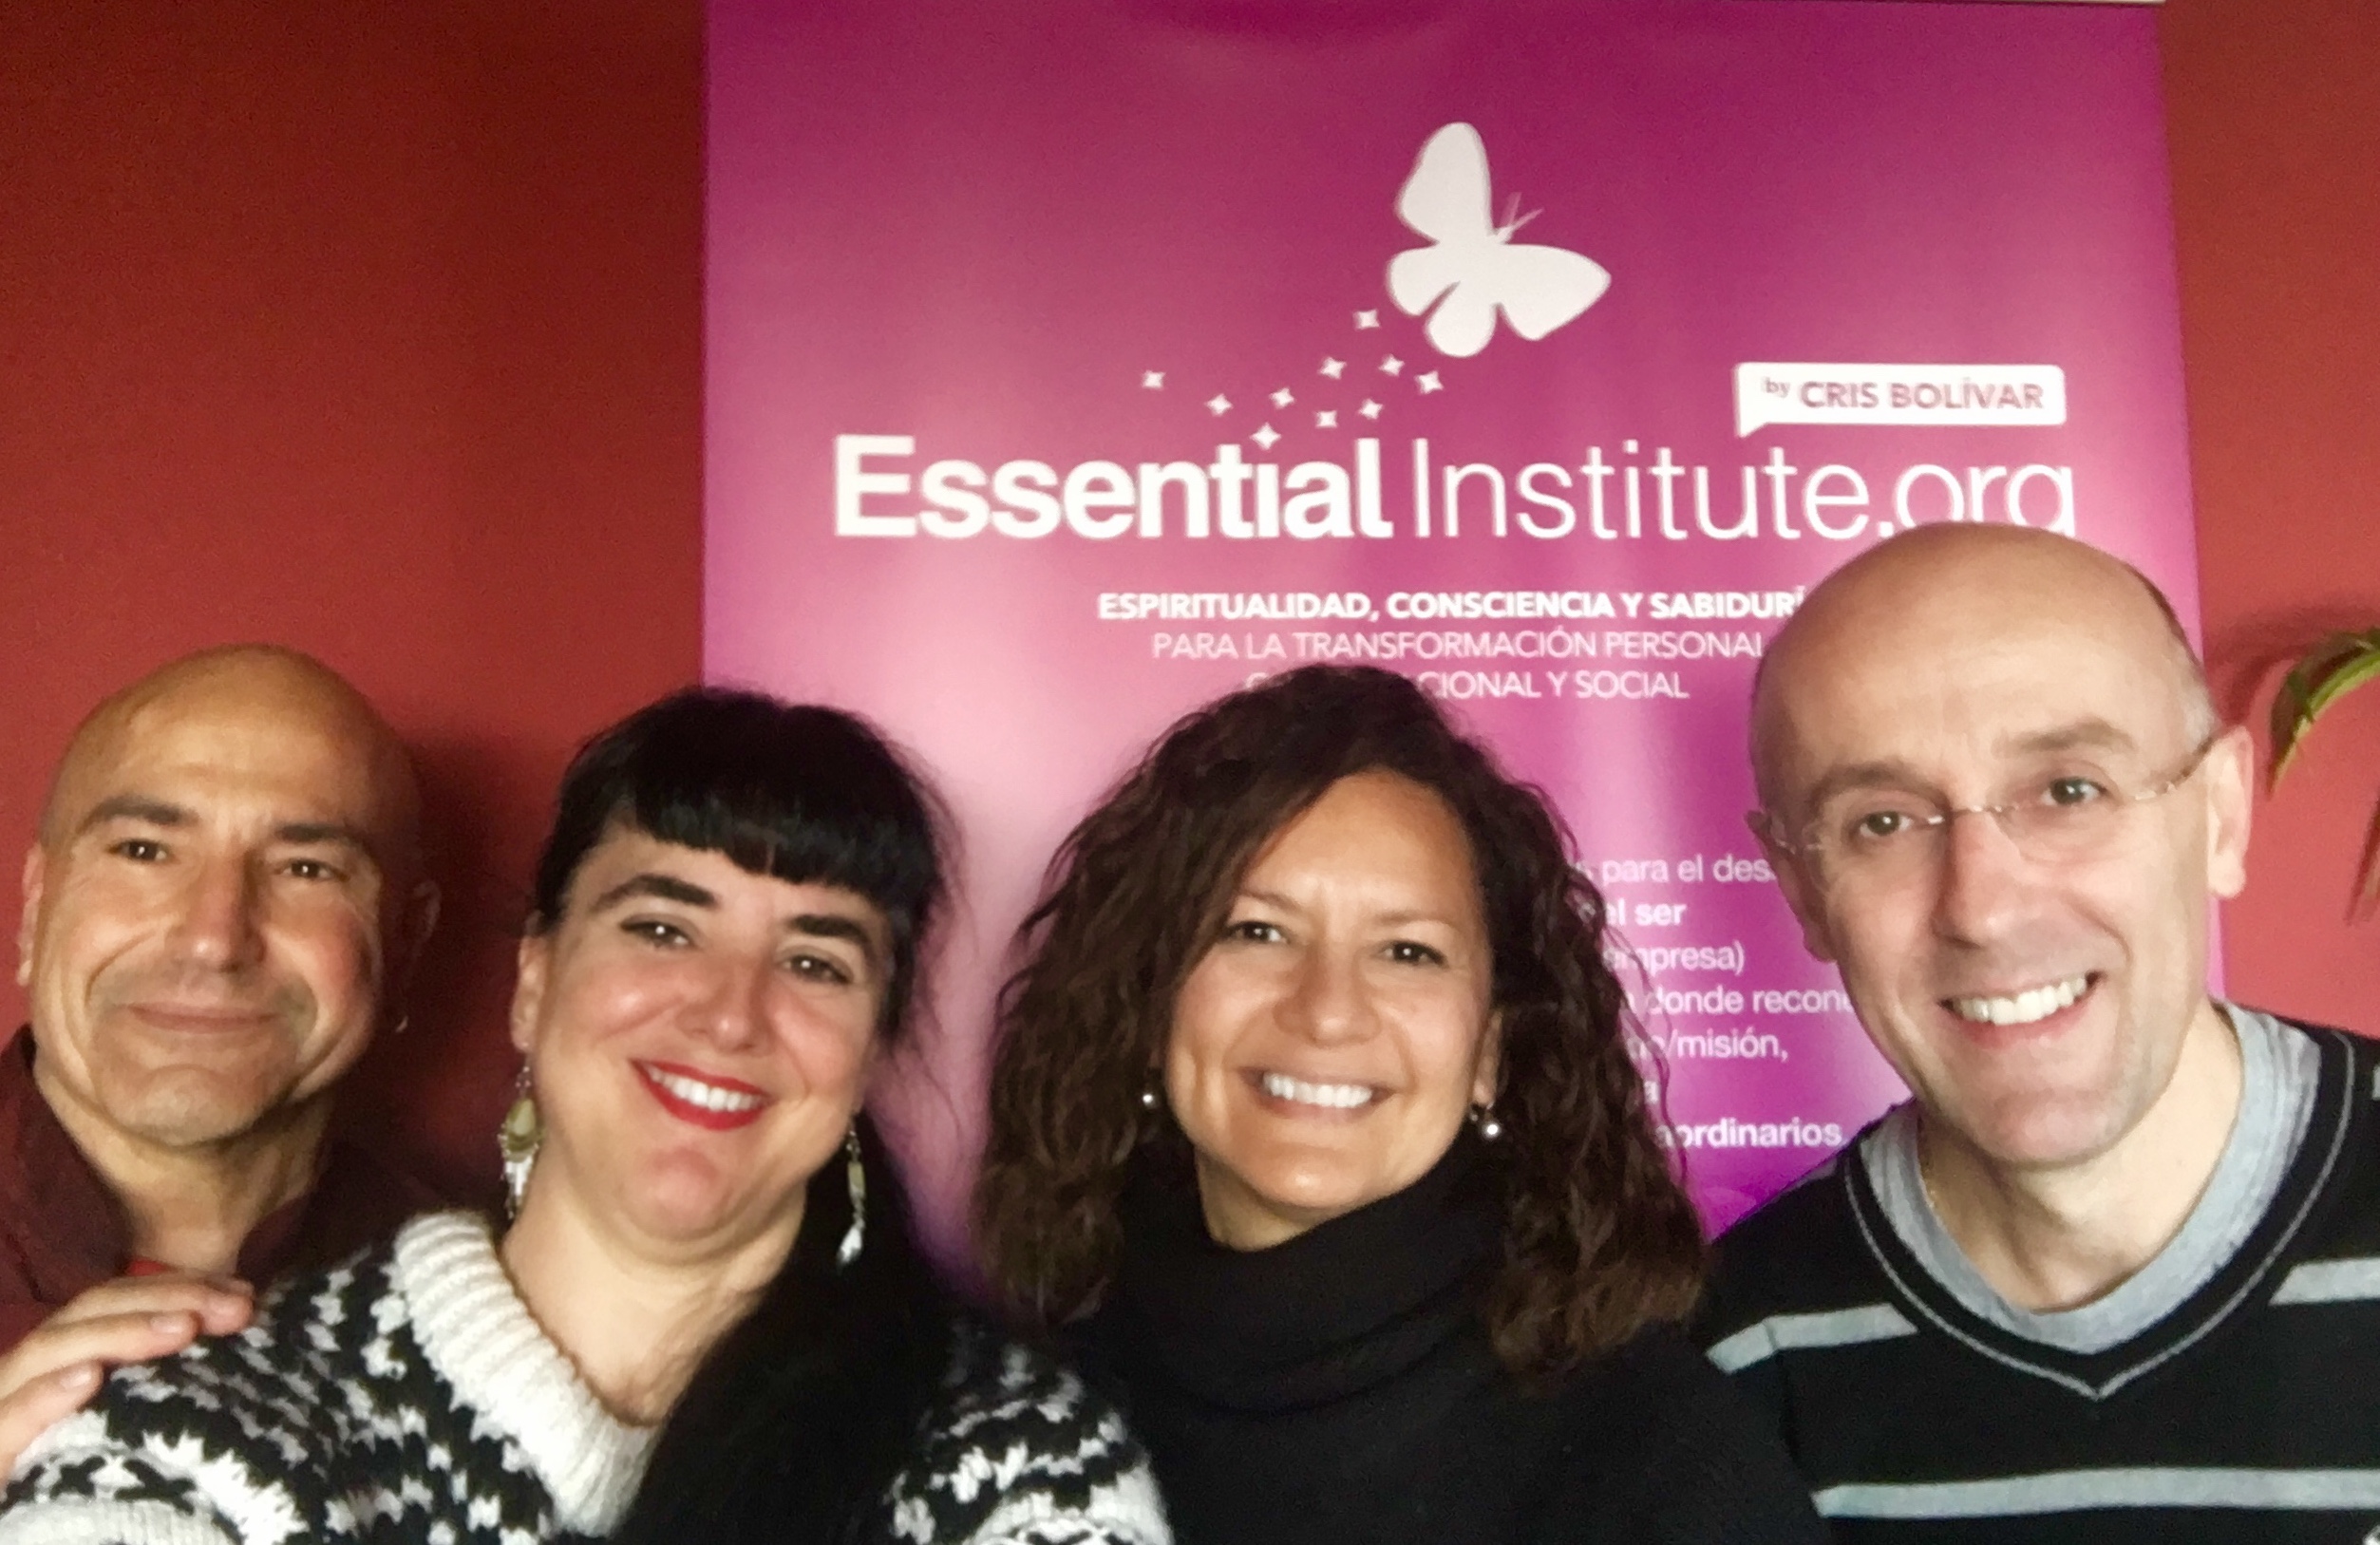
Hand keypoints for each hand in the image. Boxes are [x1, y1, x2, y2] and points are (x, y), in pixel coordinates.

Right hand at [0, 1275, 253, 1477]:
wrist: (32, 1527)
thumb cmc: (88, 1465)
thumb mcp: (129, 1406)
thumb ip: (164, 1366)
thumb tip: (239, 1315)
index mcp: (61, 1356)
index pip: (112, 1301)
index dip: (175, 1287)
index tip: (242, 1294)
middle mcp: (27, 1372)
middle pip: (87, 1315)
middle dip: (163, 1302)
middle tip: (233, 1309)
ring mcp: (1, 1406)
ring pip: (47, 1352)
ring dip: (118, 1333)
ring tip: (183, 1328)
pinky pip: (7, 1423)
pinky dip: (43, 1397)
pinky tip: (88, 1379)